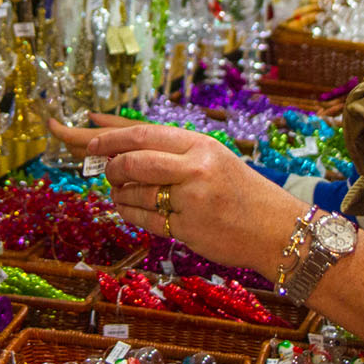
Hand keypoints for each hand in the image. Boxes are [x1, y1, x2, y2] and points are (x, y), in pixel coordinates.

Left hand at [43, 112, 300, 276]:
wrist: (276, 230)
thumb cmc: (240, 191)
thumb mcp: (211, 157)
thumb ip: (167, 147)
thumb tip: (111, 133)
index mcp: (199, 144)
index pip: (142, 133)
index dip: (108, 136)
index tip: (86, 138)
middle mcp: (195, 168)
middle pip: (132, 161)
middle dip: (109, 165)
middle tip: (102, 169)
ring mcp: (191, 200)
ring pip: (133, 192)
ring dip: (118, 192)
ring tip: (120, 190)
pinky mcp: (186, 228)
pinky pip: (141, 218)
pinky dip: (126, 212)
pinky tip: (126, 208)